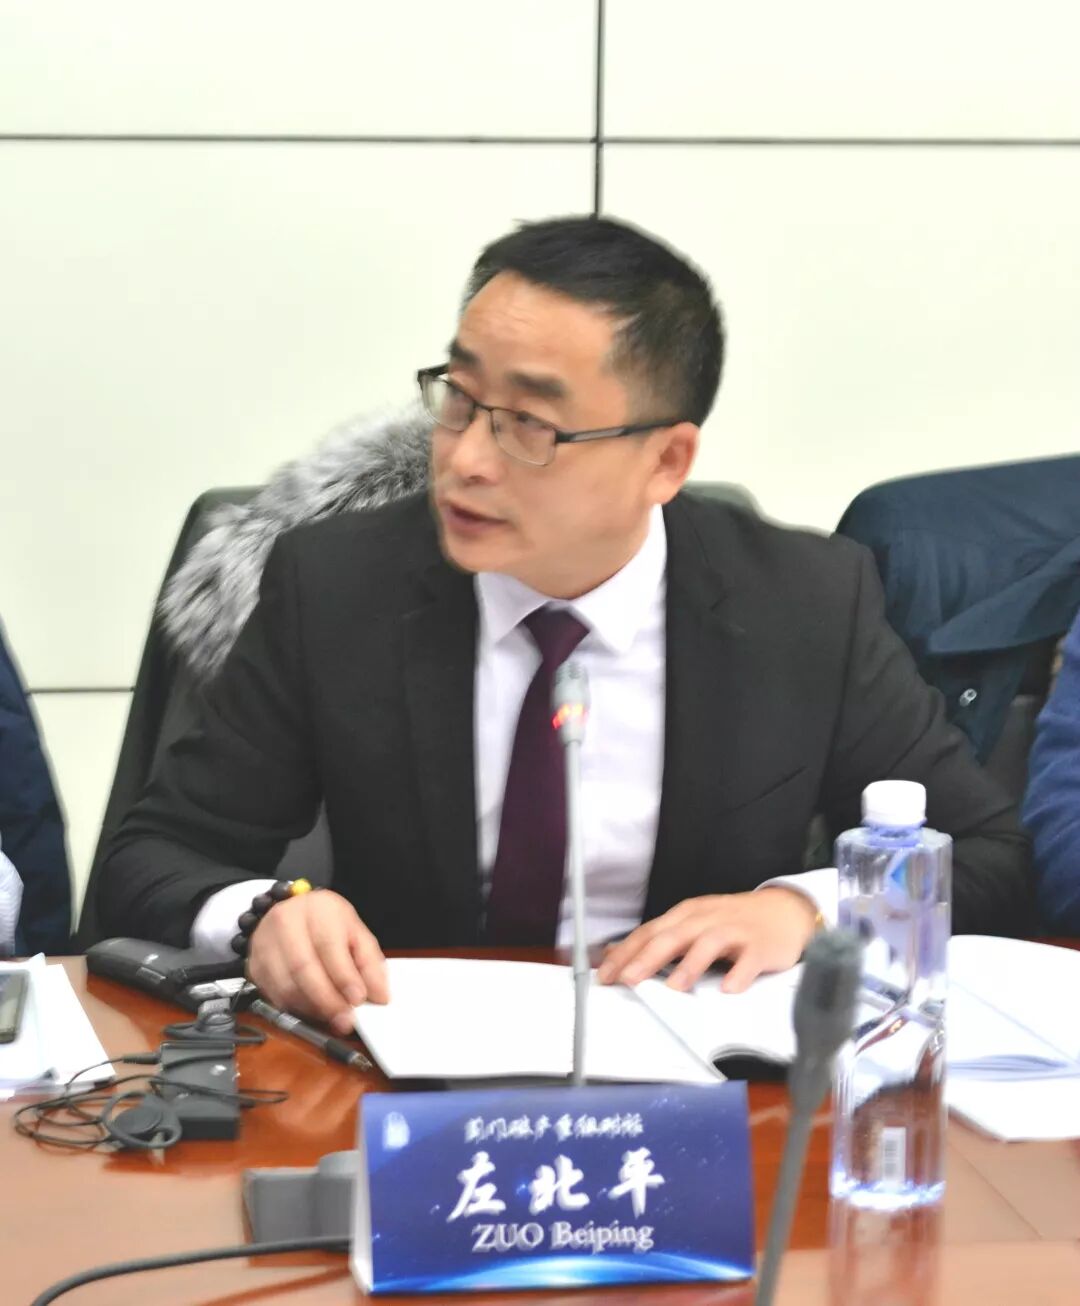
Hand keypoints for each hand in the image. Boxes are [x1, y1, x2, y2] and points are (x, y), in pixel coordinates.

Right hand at [246, 889, 388, 1035]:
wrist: (293, 912)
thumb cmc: (328, 923)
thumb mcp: (355, 932)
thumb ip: (369, 963)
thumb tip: (380, 996)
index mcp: (317, 909)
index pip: (328, 945)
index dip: (343, 976)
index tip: (358, 999)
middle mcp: (286, 923)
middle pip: (302, 968)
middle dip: (327, 1000)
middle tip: (346, 1020)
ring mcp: (265, 944)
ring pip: (285, 986)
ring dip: (312, 1009)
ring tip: (332, 1018)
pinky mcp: (254, 965)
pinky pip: (273, 996)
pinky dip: (295, 1009)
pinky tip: (312, 1011)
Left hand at [596, 888, 818, 993]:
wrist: (784, 911)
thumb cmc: (732, 922)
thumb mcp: (693, 925)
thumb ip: (661, 939)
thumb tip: (618, 956)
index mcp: (686, 915)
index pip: (649, 932)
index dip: (626, 953)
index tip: (606, 975)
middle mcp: (706, 919)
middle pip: (673, 936)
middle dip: (648, 958)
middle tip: (629, 980)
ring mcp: (734, 931)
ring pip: (708, 943)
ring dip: (690, 965)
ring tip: (674, 987)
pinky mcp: (760, 946)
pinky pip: (749, 960)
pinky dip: (738, 974)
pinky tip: (728, 989)